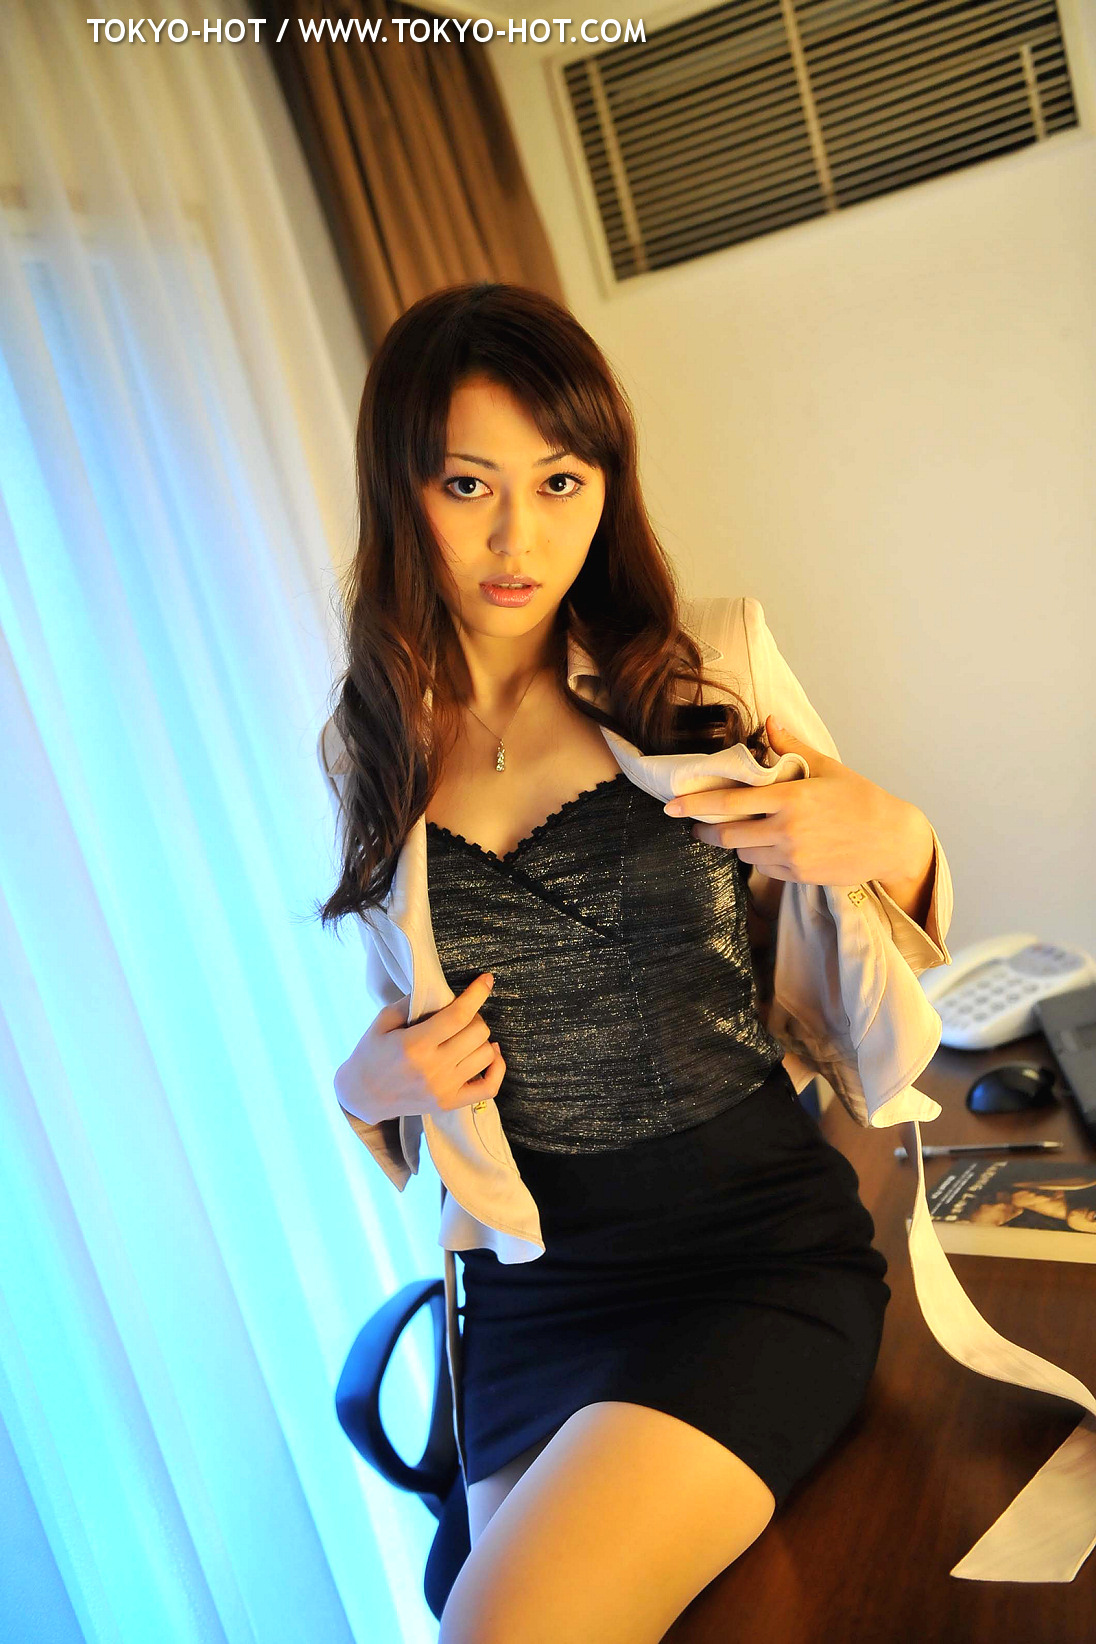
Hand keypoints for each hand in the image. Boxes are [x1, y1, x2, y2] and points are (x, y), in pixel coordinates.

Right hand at [334, 972, 505, 1122]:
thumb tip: (441, 991)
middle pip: (477, 1033)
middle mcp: (433, 1068)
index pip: (458, 1016)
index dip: (477, 994)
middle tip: (461, 1017)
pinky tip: (491, 1053)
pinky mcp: (450, 1103)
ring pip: (487, 1055)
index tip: (486, 980)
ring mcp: (444, 1089)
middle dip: (475, 1017)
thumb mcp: (383, 1021)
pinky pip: (490, 1087)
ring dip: (482, 1039)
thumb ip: (411, 1003)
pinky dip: (497, 1067)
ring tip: (467, 1036)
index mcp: (414, 1045)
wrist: (362, 1096)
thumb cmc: (371, 1054)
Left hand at [662, 713, 928, 886]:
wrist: (891, 840)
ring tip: (737, 830)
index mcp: (790, 798)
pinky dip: (756, 857)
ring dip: (734, 842)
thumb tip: (768, 722)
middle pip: (728, 833)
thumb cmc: (860, 798)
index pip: (730, 802)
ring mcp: (792, 856)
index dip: (696, 805)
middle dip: (705, 829)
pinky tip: (764, 845)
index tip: (671, 806)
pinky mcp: (799, 876)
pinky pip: (763, 868)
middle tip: (694, 824)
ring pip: (743, 853)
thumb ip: (792, 747)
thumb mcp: (827, 767)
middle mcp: (787, 830)